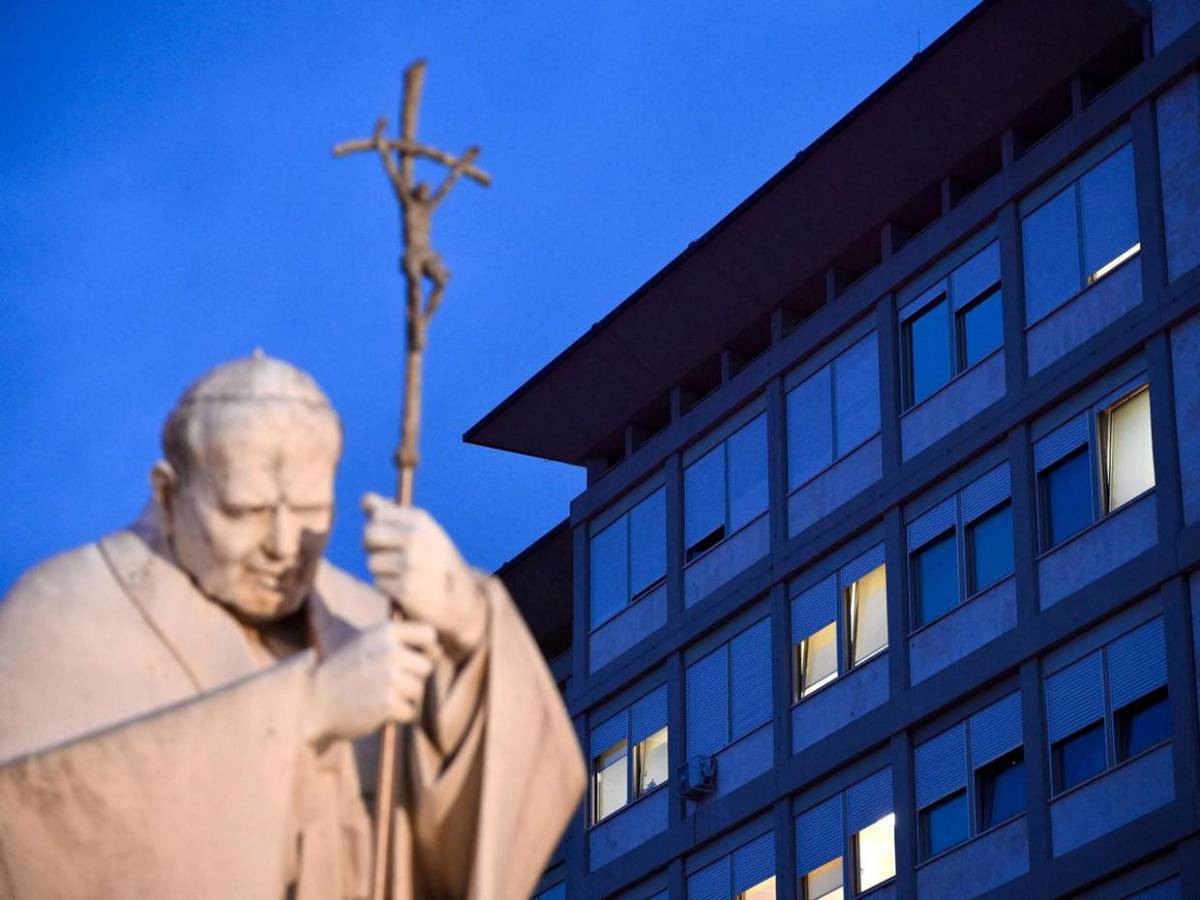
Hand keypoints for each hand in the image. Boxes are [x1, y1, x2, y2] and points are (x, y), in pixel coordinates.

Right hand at [305, 620, 437, 746]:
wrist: (313, 703)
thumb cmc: (346, 672)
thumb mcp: (369, 645)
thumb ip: (401, 643)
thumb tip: (439, 651)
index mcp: (386, 631)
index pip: (429, 634)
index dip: (424, 649)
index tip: (405, 659)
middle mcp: (390, 650)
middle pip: (426, 667)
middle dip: (410, 678)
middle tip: (381, 682)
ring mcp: (390, 677)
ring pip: (418, 691)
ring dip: (402, 698)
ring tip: (375, 695)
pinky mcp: (389, 703)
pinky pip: (410, 712)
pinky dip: (396, 716)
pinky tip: (375, 710)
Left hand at [362, 494, 487, 663]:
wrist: (460, 600)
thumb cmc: (436, 562)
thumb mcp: (422, 532)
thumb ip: (392, 514)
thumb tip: (365, 499)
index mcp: (421, 521)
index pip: (377, 515)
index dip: (379, 527)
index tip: (390, 537)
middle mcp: (416, 539)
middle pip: (369, 535)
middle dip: (373, 547)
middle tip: (389, 557)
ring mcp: (410, 564)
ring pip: (372, 561)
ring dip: (382, 571)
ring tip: (403, 575)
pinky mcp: (404, 589)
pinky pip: (378, 582)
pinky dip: (388, 587)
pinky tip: (405, 589)